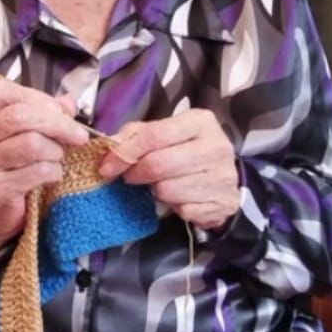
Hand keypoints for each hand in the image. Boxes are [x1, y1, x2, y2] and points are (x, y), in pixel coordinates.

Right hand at [0, 79, 88, 256]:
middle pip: (20, 116)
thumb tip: (68, 102)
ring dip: (55, 151)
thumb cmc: (5, 169)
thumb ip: (42, 115)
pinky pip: (37, 171)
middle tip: (78, 135)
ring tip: (56, 158)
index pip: (0, 92)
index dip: (35, 97)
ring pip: (32, 143)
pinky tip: (52, 175)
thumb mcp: (18, 136)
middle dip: (58, 123)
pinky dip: (54, 171)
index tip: (58, 111)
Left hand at [99, 110, 240, 231]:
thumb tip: (110, 145)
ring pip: (167, 190)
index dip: (125, 152)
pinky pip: (182, 209)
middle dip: (136, 173)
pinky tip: (178, 197)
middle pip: (158, 164)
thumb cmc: (188, 150)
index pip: (154, 135)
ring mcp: (222, 177)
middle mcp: (216, 147)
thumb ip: (137, 134)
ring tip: (161, 183)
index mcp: (200, 122)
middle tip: (130, 176)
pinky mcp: (222, 203)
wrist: (225, 178)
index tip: (107, 166)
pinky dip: (173, 206)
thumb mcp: (166, 133)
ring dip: (155, 191)